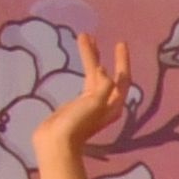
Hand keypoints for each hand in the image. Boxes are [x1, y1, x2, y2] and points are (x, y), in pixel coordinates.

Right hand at [39, 28, 134, 153]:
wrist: (56, 142)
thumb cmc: (78, 124)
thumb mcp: (94, 104)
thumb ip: (102, 86)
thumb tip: (102, 70)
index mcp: (113, 104)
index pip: (123, 78)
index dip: (122, 61)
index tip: (120, 42)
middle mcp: (106, 102)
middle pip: (108, 73)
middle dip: (101, 54)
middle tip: (93, 36)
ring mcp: (92, 103)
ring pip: (94, 74)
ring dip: (89, 57)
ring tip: (82, 39)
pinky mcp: (78, 104)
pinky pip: (85, 81)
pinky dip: (83, 68)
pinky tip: (80, 61)